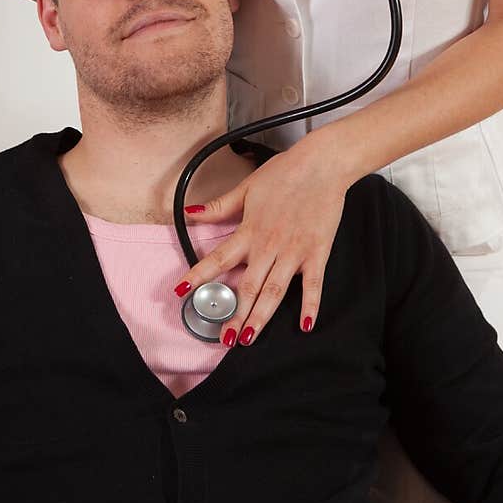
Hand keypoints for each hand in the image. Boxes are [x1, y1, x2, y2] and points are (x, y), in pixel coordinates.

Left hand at [175, 130, 353, 345]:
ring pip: (274, 292)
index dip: (197, 276)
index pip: (217, 258)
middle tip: (224, 338)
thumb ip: (219, 206)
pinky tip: (305, 325)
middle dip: (234, 315)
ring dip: (261, 317)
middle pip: (247, 286)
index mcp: (249, 230)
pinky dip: (310, 306)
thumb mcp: (247, 187)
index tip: (180, 292)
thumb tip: (189, 211)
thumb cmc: (285, 172)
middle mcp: (269, 245)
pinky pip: (313, 285)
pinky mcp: (317, 253)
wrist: (322, 164)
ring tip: (249, 338)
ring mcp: (294, 252)